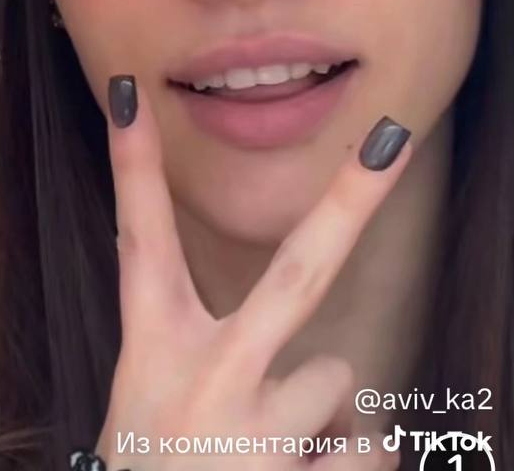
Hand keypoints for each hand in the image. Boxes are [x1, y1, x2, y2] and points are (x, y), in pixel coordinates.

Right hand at [95, 77, 410, 468]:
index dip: (133, 162)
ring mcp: (254, 434)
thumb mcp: (147, 408)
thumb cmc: (152, 467)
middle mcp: (205, 379)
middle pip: (297, 272)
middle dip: (352, 200)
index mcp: (153, 349)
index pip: (137, 235)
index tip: (130, 91)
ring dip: (321, 423)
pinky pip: (364, 456)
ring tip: (268, 459)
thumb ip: (217, 367)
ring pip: (341, 388)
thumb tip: (349, 389)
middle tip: (395, 139)